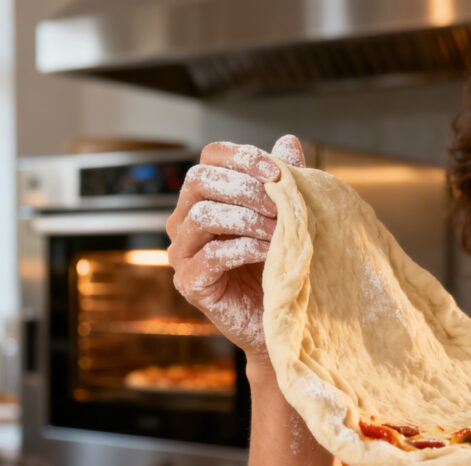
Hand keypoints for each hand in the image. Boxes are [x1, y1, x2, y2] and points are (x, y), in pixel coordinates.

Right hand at [166, 135, 305, 358]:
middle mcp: (184, 221)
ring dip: (247, 217)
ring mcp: (182, 253)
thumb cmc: (280, 266)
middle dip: (245, 187)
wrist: (279, 320)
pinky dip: (245, 248)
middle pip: (199, 180)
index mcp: (204, 197)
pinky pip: (211, 255)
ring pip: (202, 215)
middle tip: (281, 202)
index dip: (241, 157)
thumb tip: (288, 141)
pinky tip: (270, 252)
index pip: (210, 158)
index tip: (276, 171)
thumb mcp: (286, 217)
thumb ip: (284, 181)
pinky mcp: (189, 283)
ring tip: (280, 229)